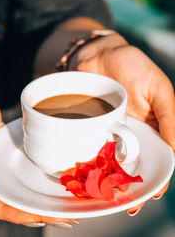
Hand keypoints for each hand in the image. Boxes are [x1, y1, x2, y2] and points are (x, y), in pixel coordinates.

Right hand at [0, 84, 71, 225]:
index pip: (2, 206)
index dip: (28, 214)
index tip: (54, 218)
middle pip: (18, 199)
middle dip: (43, 209)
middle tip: (70, 213)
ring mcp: (3, 164)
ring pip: (24, 184)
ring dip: (44, 192)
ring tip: (69, 199)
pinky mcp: (12, 150)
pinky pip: (27, 165)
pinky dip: (41, 171)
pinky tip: (59, 173)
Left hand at [70, 32, 174, 213]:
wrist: (98, 53)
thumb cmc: (132, 64)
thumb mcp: (159, 88)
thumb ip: (169, 117)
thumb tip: (174, 148)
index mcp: (151, 126)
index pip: (158, 156)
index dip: (157, 176)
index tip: (153, 193)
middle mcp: (130, 132)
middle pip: (133, 163)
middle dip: (132, 184)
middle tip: (127, 203)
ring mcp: (107, 131)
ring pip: (111, 160)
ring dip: (111, 179)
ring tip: (108, 195)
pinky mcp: (88, 126)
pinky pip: (90, 147)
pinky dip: (91, 161)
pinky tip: (90, 175)